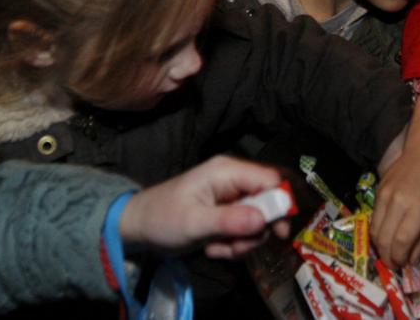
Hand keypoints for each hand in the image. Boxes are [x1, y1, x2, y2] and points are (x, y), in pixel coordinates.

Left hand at [118, 156, 289, 258]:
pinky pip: (245, 230)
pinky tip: (213, 248)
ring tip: (217, 248)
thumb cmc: (162, 219)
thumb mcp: (194, 223)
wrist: (138, 228)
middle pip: (269, 203)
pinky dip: (234, 244)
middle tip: (235, 247)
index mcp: (227, 171)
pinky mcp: (228, 214)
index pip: (270, 180)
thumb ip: (229, 221)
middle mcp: (234, 180)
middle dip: (255, 231)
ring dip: (242, 242)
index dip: (280, 204)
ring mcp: (232, 198)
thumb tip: (264, 220)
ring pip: (258, 222)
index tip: (278, 232)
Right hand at [371, 98, 419, 267]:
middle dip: (387, 257)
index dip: (399, 258)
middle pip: (384, 239)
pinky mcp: (378, 190)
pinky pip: (373, 217)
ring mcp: (386, 195)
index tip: (402, 266)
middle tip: (393, 265)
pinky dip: (377, 231)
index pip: (402, 241)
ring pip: (375, 229)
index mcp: (419, 209)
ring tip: (388, 253)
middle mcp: (399, 202)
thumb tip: (412, 259)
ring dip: (380, 246)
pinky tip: (385, 236)